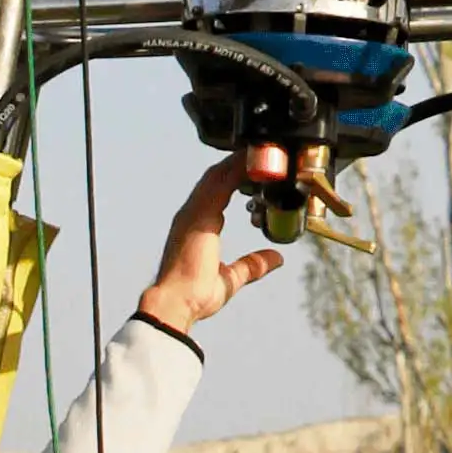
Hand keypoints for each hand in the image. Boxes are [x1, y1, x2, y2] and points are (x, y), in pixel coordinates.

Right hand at [138, 149, 289, 338]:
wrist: (175, 304)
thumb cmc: (195, 295)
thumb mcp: (230, 278)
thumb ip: (252, 265)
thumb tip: (276, 258)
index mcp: (196, 227)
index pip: (215, 193)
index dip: (232, 178)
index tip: (251, 169)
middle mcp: (191, 215)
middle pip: (214, 179)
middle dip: (234, 164)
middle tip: (258, 151)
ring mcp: (192, 214)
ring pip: (215, 177)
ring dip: (235, 162)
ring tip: (256, 149)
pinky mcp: (198, 217)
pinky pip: (218, 185)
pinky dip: (233, 170)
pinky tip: (248, 160)